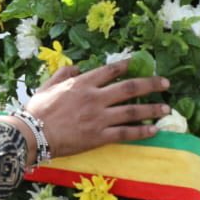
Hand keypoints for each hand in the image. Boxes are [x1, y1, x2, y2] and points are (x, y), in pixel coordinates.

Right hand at [23, 59, 168, 157]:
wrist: (33, 134)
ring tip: (166, 108)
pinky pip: (125, 133)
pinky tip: (154, 130)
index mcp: (82, 83)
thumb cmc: (37, 110)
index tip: (138, 63)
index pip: (110, 70)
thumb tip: (77, 67)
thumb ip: (63, 74)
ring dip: (152, 108)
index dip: (126, 65)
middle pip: (130, 87)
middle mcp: (95, 97)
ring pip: (132, 111)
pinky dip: (141, 131)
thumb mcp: (47, 86)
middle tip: (165, 83)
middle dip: (151, 84)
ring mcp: (99, 117)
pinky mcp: (100, 136)